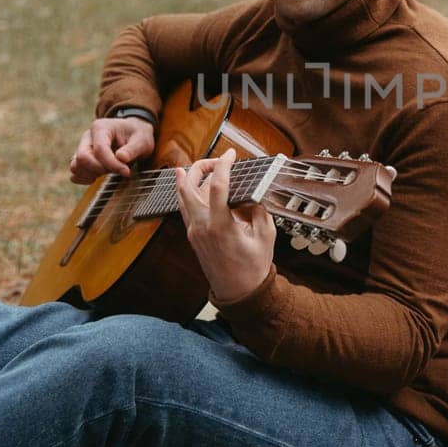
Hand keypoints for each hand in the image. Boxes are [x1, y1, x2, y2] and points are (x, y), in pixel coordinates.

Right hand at [69, 116, 155, 183]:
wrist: (132, 134)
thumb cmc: (137, 136)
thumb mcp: (142, 140)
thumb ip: (133, 149)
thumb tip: (121, 158)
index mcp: (101, 127)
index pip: (100, 149)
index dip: (112, 164)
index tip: (126, 172)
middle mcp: (88, 136)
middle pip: (82, 157)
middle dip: (100, 169)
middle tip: (117, 170)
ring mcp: (82, 147)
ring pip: (75, 165)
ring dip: (92, 174)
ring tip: (109, 171)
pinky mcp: (81, 158)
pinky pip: (75, 172)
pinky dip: (84, 178)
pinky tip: (98, 177)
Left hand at [175, 148, 275, 302]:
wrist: (238, 292)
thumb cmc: (253, 267)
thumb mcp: (265, 235)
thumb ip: (258, 210)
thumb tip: (251, 194)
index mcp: (221, 226)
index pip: (217, 187)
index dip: (223, 165)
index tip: (230, 154)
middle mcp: (202, 227)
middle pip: (188, 187)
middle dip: (200, 167)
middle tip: (216, 160)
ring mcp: (194, 231)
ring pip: (182, 197)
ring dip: (188, 178)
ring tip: (199, 166)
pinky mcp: (193, 236)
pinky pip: (185, 208)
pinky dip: (187, 193)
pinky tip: (192, 185)